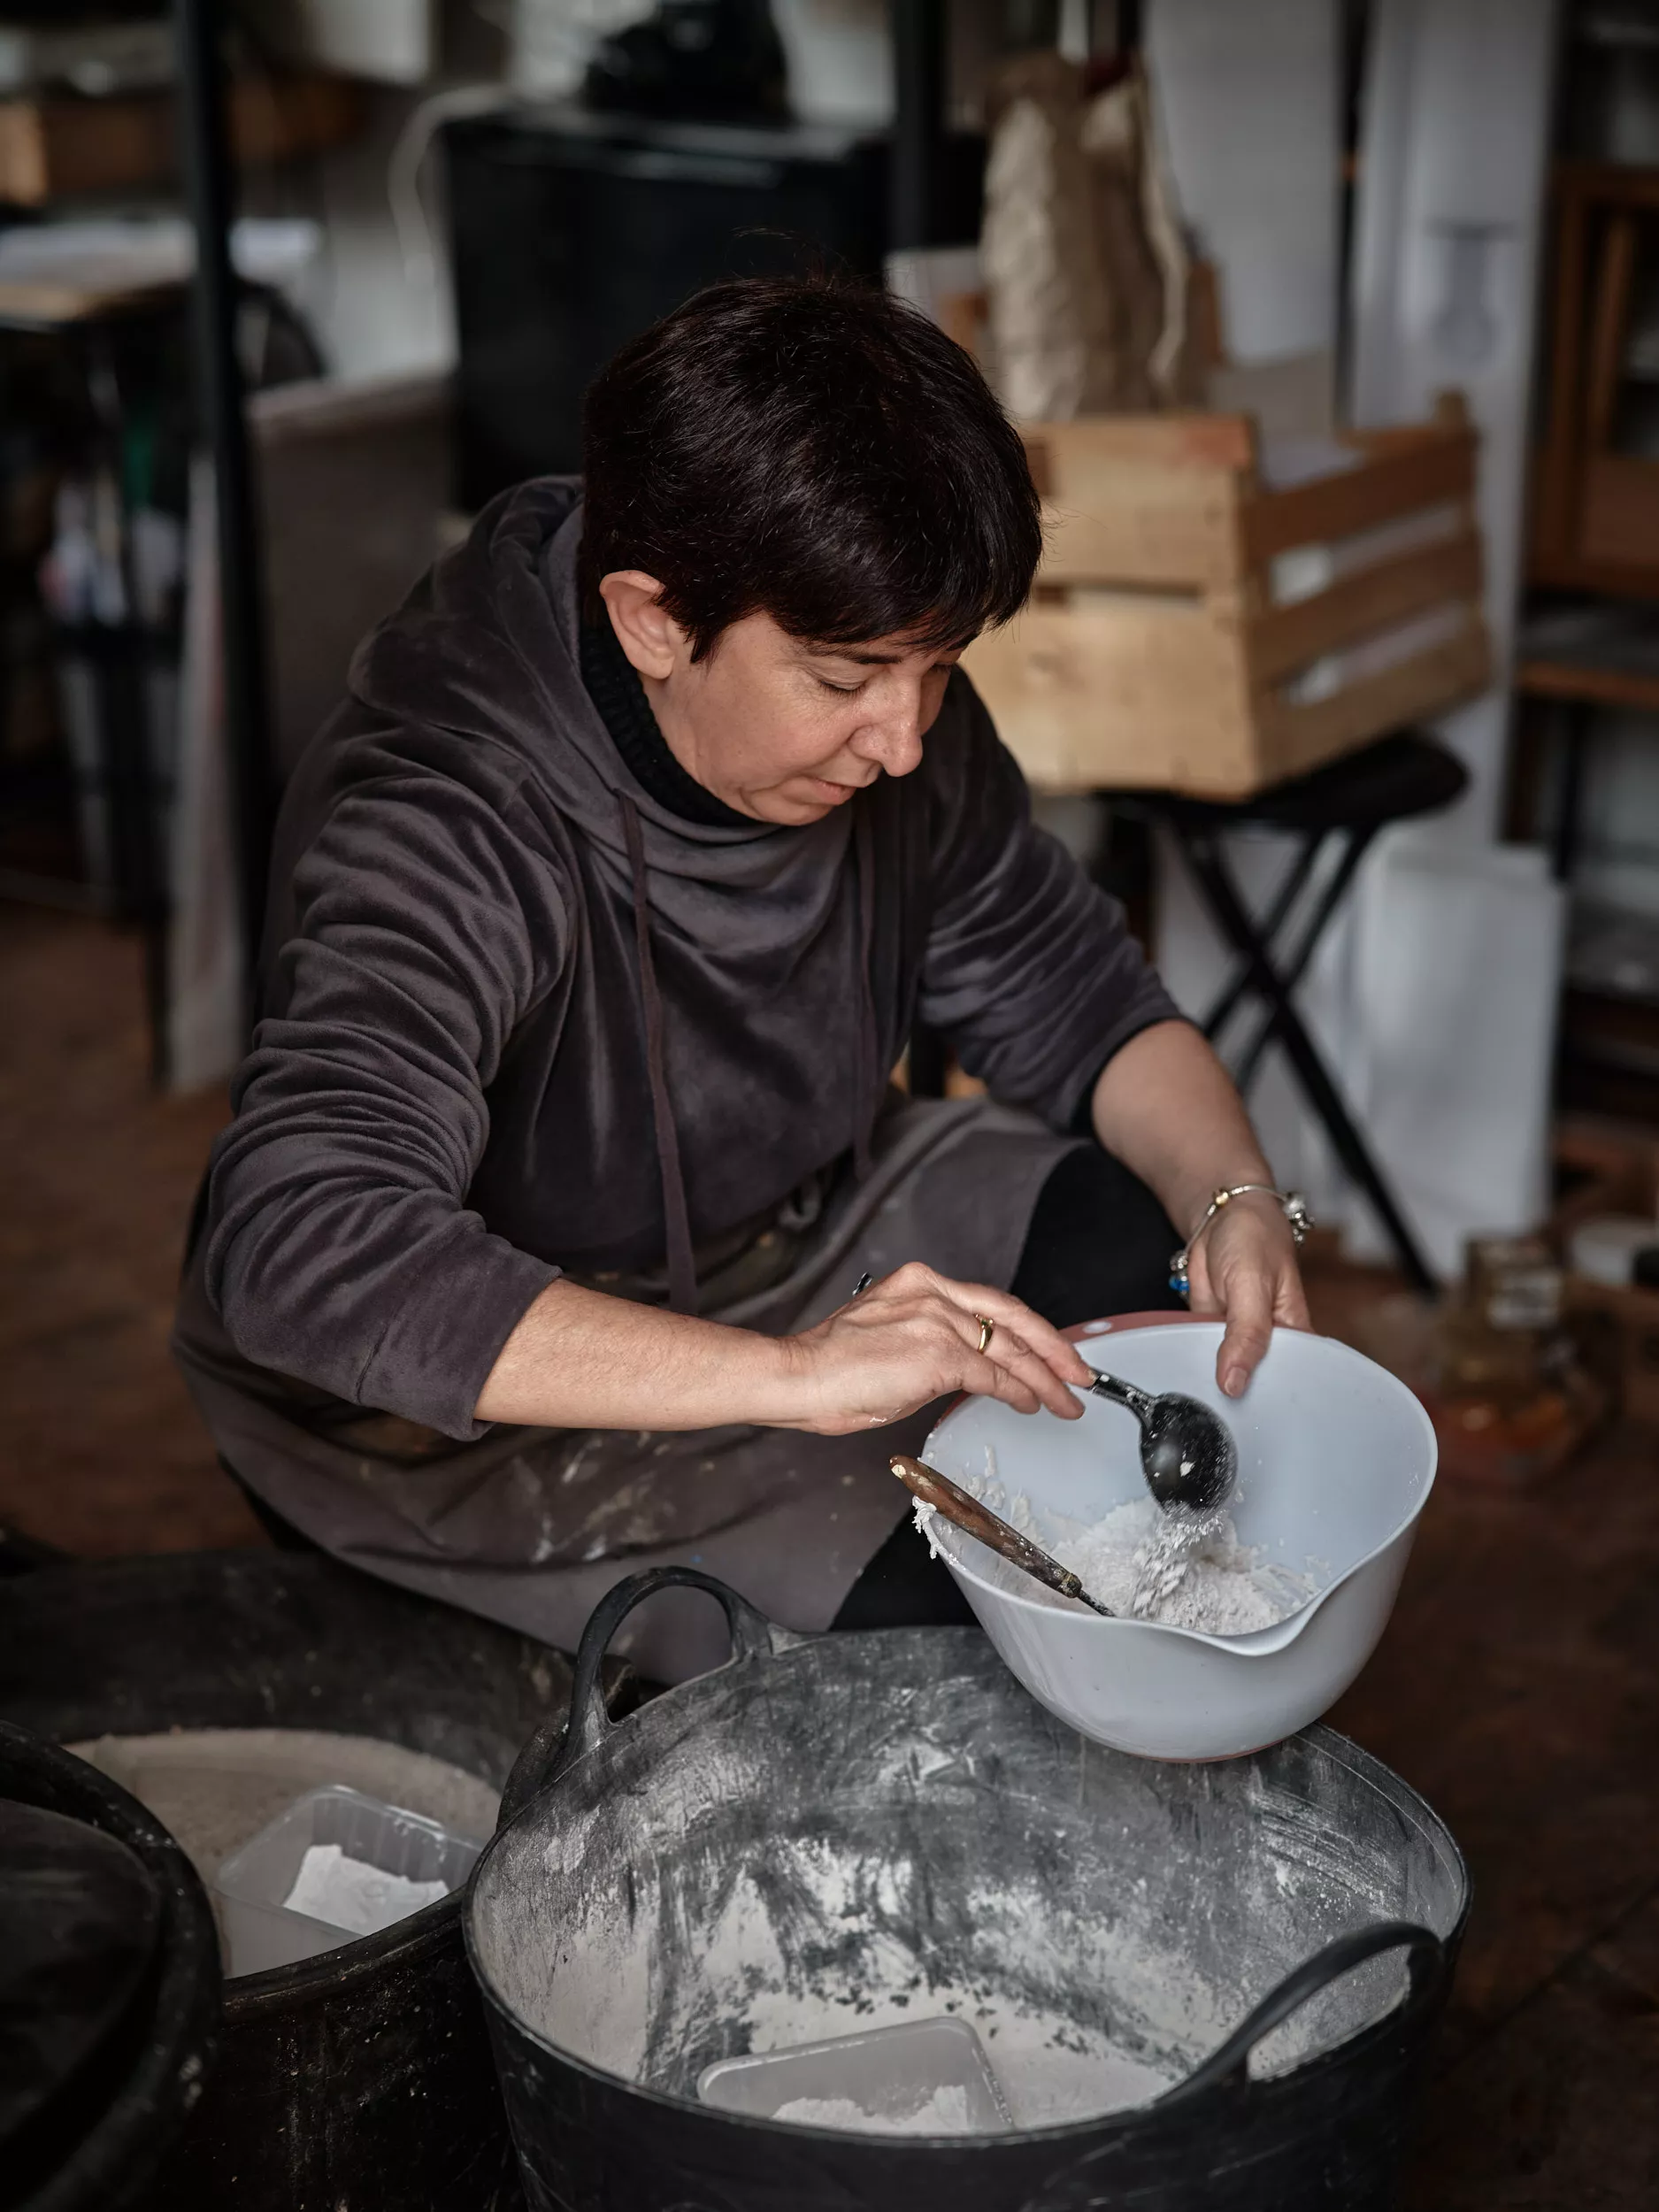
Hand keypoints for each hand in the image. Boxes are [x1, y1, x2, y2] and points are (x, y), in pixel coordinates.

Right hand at [775, 1262, 1093, 1436]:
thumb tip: (956, 1371)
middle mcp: (933, 1292)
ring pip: (1009, 1348)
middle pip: (1012, 1317)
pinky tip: (1033, 1404)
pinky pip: (994, 1375)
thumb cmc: (827, 1367)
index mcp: (919, 1281)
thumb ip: (926, 1344)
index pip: (988, 1303)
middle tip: (1080, 1371)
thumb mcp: (885, 1338)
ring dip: (1045, 1378)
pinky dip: (1019, 1391)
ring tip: (1067, 1399)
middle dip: (1053, 1348)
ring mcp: (938, 1320)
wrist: (797, 1376)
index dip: (1025, 1328)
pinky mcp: (940, 1353)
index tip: (1047, 1348)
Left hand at [1184, 1194, 1310, 1398]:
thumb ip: (1246, 1334)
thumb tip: (1234, 1382)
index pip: (1291, 1379)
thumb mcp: (1253, 1285)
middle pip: (1255, 1383)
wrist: (1219, 1216)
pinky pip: (1198, 1355)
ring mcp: (1236, 1338)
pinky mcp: (1209, 1332)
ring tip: (1200, 1403)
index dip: (1272, 1401)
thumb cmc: (1253, 1238)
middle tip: (1221, 1415)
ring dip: (1210, 1382)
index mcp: (1294, 1334)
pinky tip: (1185, 1376)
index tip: (1253, 1421)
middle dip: (1238, 1396)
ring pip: (1223, 1373)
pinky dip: (1191, 1362)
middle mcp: (1268, 1341)